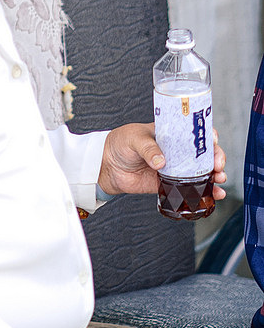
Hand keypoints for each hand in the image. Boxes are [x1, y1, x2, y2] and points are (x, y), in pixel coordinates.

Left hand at [98, 124, 226, 199]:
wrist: (107, 164)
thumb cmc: (120, 143)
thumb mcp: (134, 138)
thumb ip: (148, 148)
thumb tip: (161, 161)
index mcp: (170, 134)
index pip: (194, 132)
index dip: (208, 137)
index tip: (214, 143)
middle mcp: (176, 151)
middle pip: (203, 153)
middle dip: (216, 158)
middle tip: (217, 165)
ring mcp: (174, 168)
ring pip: (200, 172)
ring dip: (214, 176)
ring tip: (219, 179)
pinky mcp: (168, 184)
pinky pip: (189, 189)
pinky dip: (203, 192)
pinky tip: (213, 195)